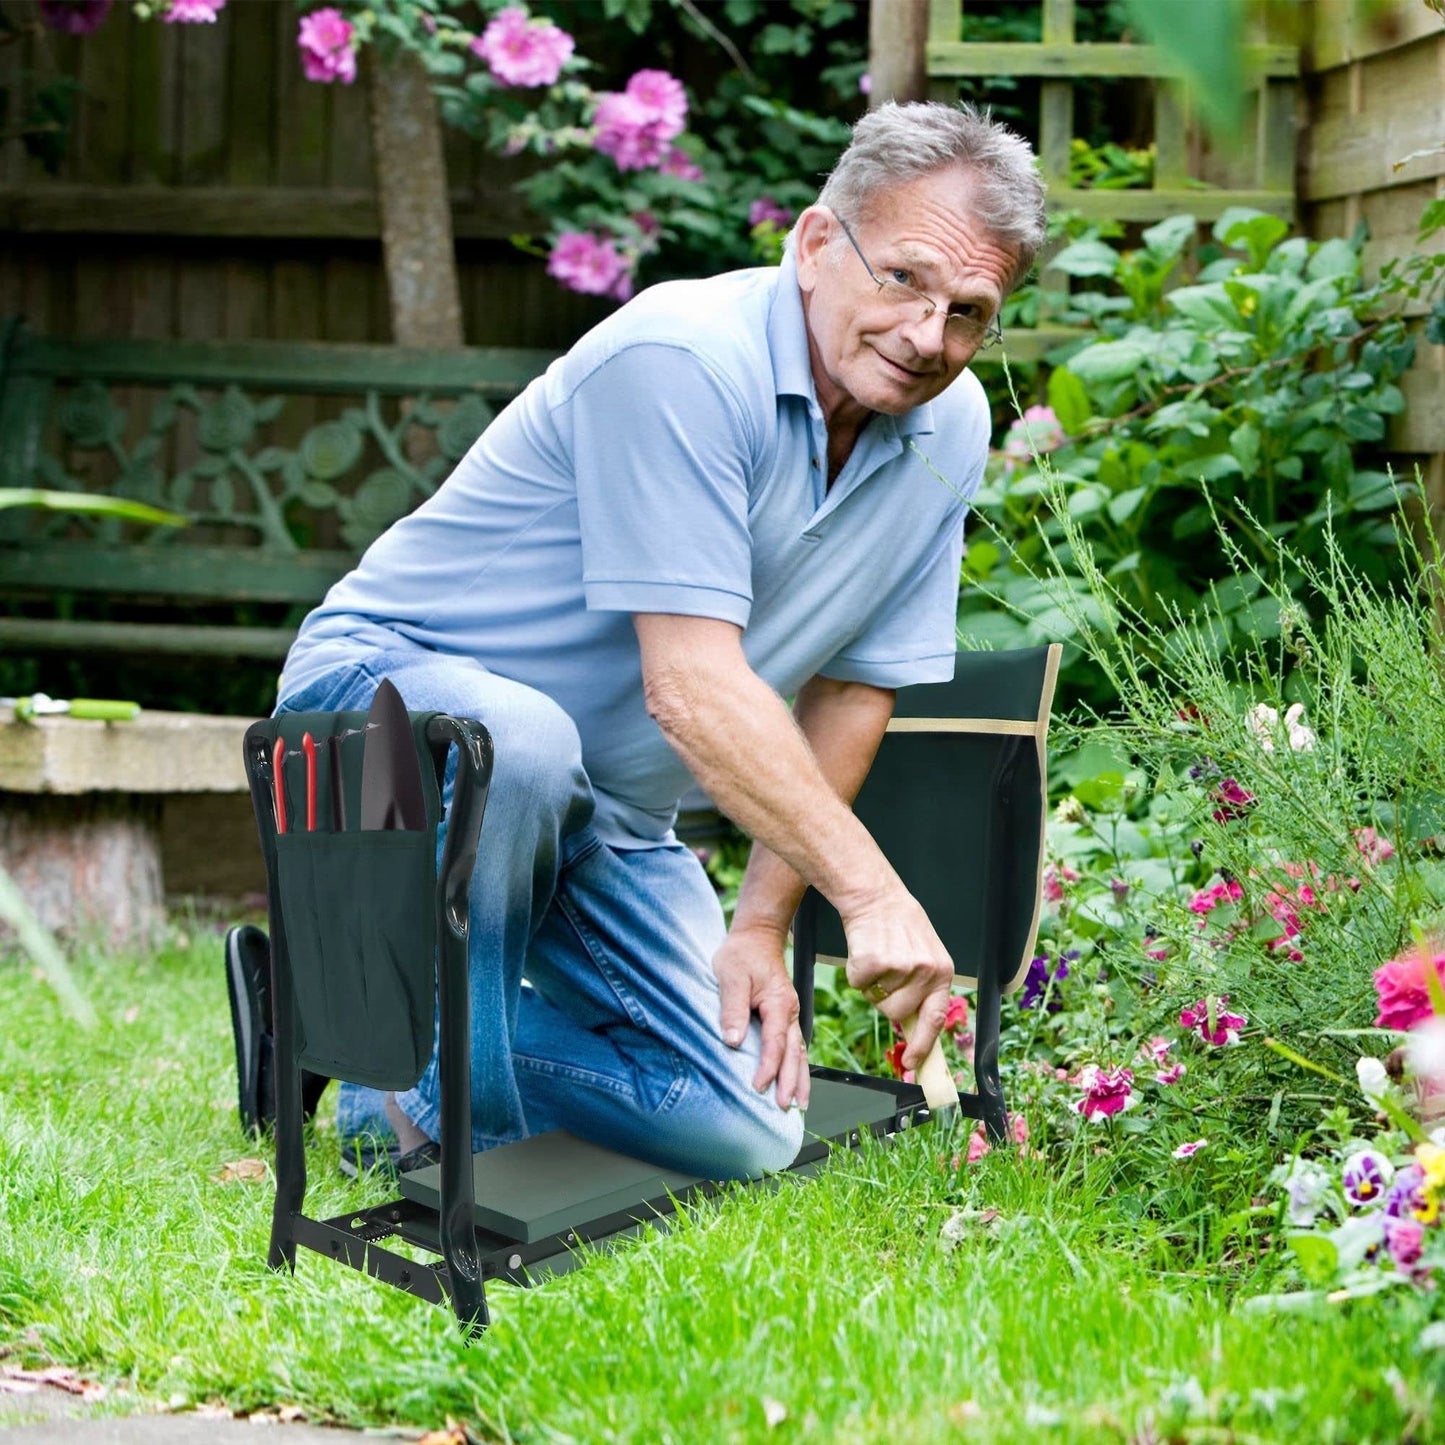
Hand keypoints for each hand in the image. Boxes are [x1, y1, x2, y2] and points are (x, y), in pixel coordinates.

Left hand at [712, 925, 809, 1110]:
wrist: (757, 936)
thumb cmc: (742, 954)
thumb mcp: (731, 976)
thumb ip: (732, 1008)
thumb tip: (732, 1040)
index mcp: (778, 1003)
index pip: (775, 1043)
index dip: (768, 1068)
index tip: (758, 1087)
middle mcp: (789, 1010)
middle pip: (794, 1053)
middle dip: (792, 1082)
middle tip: (787, 1107)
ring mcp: (789, 1013)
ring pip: (799, 1051)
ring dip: (800, 1078)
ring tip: (799, 1104)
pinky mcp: (784, 1015)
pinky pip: (795, 1044)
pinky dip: (797, 1065)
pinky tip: (796, 1080)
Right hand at [842, 891, 953, 1070]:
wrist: (876, 896)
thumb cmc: (899, 926)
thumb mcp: (924, 954)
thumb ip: (923, 988)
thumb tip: (914, 1028)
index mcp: (942, 972)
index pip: (935, 1019)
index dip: (923, 1046)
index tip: (913, 1065)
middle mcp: (925, 971)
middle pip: (897, 1014)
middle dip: (885, 1001)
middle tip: (885, 972)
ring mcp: (901, 966)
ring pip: (876, 1000)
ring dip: (871, 984)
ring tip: (878, 956)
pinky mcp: (875, 962)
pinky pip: (858, 984)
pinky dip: (855, 971)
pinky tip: (864, 949)